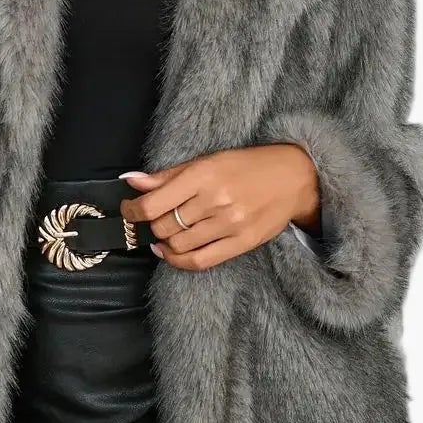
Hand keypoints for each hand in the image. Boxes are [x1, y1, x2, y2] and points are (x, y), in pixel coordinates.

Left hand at [120, 145, 320, 271]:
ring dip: (165, 242)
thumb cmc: (247, 166)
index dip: (133, 211)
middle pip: (164, 225)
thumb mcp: (207, 161)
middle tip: (153, 220)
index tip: (128, 211)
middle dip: (152, 225)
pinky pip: (200, 261)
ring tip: (166, 233)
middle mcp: (216, 200)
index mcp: (204, 175)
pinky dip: (178, 260)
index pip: (154, 203)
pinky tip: (170, 252)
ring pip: (179, 245)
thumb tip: (132, 182)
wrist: (294, 178)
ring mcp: (230, 224)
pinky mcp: (242, 243)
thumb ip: (169, 175)